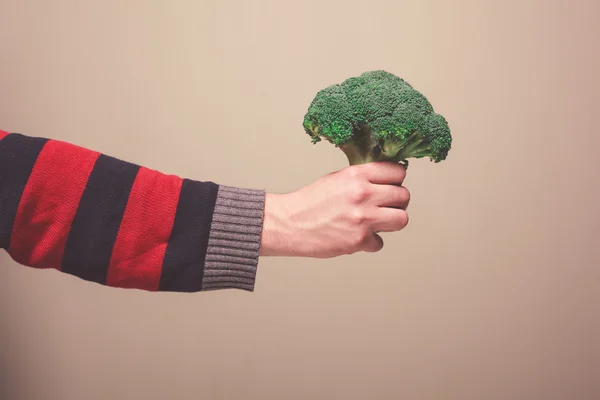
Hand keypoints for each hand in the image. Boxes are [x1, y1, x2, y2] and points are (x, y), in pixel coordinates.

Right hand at [259, 162, 409, 257]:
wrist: (289, 224)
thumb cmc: (309, 203)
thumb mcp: (336, 179)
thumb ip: (362, 179)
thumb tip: (385, 181)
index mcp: (356, 175)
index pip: (397, 172)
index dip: (396, 180)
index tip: (392, 185)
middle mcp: (362, 194)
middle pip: (404, 196)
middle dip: (397, 202)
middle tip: (386, 206)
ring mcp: (363, 218)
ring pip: (401, 219)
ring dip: (391, 222)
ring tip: (377, 222)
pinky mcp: (359, 240)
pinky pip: (380, 243)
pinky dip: (370, 243)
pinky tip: (357, 237)